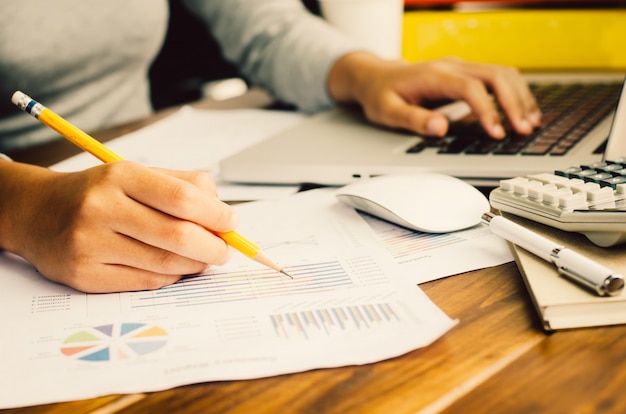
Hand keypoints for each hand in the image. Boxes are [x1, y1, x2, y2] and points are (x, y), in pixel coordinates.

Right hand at [0, 161, 236, 292]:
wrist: (38, 213)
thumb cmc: (100, 193)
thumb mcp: (137, 175)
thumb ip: (183, 188)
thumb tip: (225, 217)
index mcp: (120, 176)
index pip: (183, 198)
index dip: (217, 215)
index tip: (232, 222)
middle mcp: (101, 208)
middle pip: (179, 236)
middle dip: (214, 247)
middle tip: (225, 250)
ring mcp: (90, 244)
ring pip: (166, 264)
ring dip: (195, 265)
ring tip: (203, 258)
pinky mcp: (84, 275)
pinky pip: (146, 282)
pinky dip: (171, 277)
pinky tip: (175, 268)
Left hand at [328, 53, 541, 138]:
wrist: (377, 76)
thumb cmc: (381, 95)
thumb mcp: (387, 111)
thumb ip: (412, 119)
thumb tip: (440, 128)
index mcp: (434, 75)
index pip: (471, 88)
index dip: (488, 110)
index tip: (498, 133)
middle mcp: (452, 66)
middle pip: (496, 75)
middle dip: (514, 102)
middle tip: (524, 130)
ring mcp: (461, 67)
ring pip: (502, 73)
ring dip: (520, 97)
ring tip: (530, 124)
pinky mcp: (466, 74)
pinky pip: (498, 78)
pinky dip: (514, 94)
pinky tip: (523, 112)